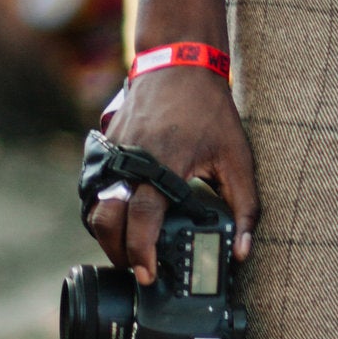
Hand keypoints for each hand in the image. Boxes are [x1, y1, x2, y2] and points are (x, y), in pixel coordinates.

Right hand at [85, 65, 259, 281]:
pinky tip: (118, 222)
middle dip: (117, 252)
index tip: (148, 275)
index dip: (141, 253)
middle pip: (108, 219)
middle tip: (138, 270)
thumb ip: (245, 207)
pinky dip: (100, 210)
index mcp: (164, 163)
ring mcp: (112, 151)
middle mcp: (131, 159)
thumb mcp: (238, 158)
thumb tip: (243, 252)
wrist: (179, 63)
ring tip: (128, 251)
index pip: (142, 219)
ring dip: (105, 234)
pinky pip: (92, 188)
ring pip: (93, 206)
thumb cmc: (211, 111)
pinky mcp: (103, 146)